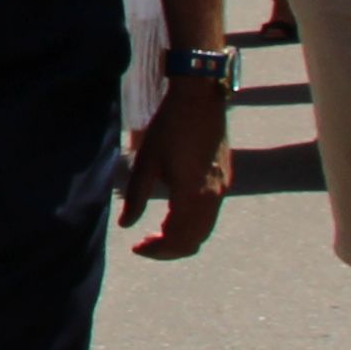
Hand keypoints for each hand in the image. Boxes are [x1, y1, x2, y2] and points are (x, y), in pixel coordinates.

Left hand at [119, 77, 233, 258]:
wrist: (200, 99)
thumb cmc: (169, 127)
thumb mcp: (146, 161)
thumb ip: (136, 197)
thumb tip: (125, 226)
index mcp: (192, 194)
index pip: (178, 239)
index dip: (157, 250)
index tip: (136, 247)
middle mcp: (213, 196)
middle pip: (194, 240)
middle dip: (168, 249)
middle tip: (143, 244)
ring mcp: (222, 188)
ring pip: (204, 229)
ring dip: (181, 237)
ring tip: (156, 233)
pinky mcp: (225, 179)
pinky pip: (210, 214)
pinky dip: (192, 224)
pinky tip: (172, 214)